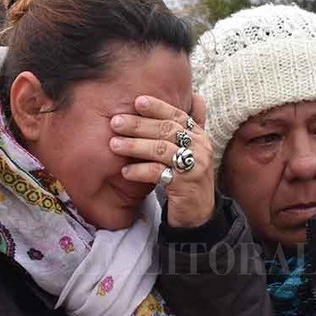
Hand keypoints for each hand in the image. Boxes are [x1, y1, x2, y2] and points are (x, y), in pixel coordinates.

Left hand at [110, 94, 214, 227]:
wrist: (198, 213)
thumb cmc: (186, 179)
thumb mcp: (187, 152)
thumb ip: (179, 131)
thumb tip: (170, 103)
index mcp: (200, 136)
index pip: (179, 115)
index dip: (158, 107)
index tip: (137, 101)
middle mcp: (200, 148)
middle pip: (167, 130)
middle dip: (139, 125)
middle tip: (116, 122)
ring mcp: (194, 166)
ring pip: (161, 149)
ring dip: (135, 146)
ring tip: (114, 145)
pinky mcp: (185, 186)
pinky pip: (158, 173)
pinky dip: (139, 171)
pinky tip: (125, 172)